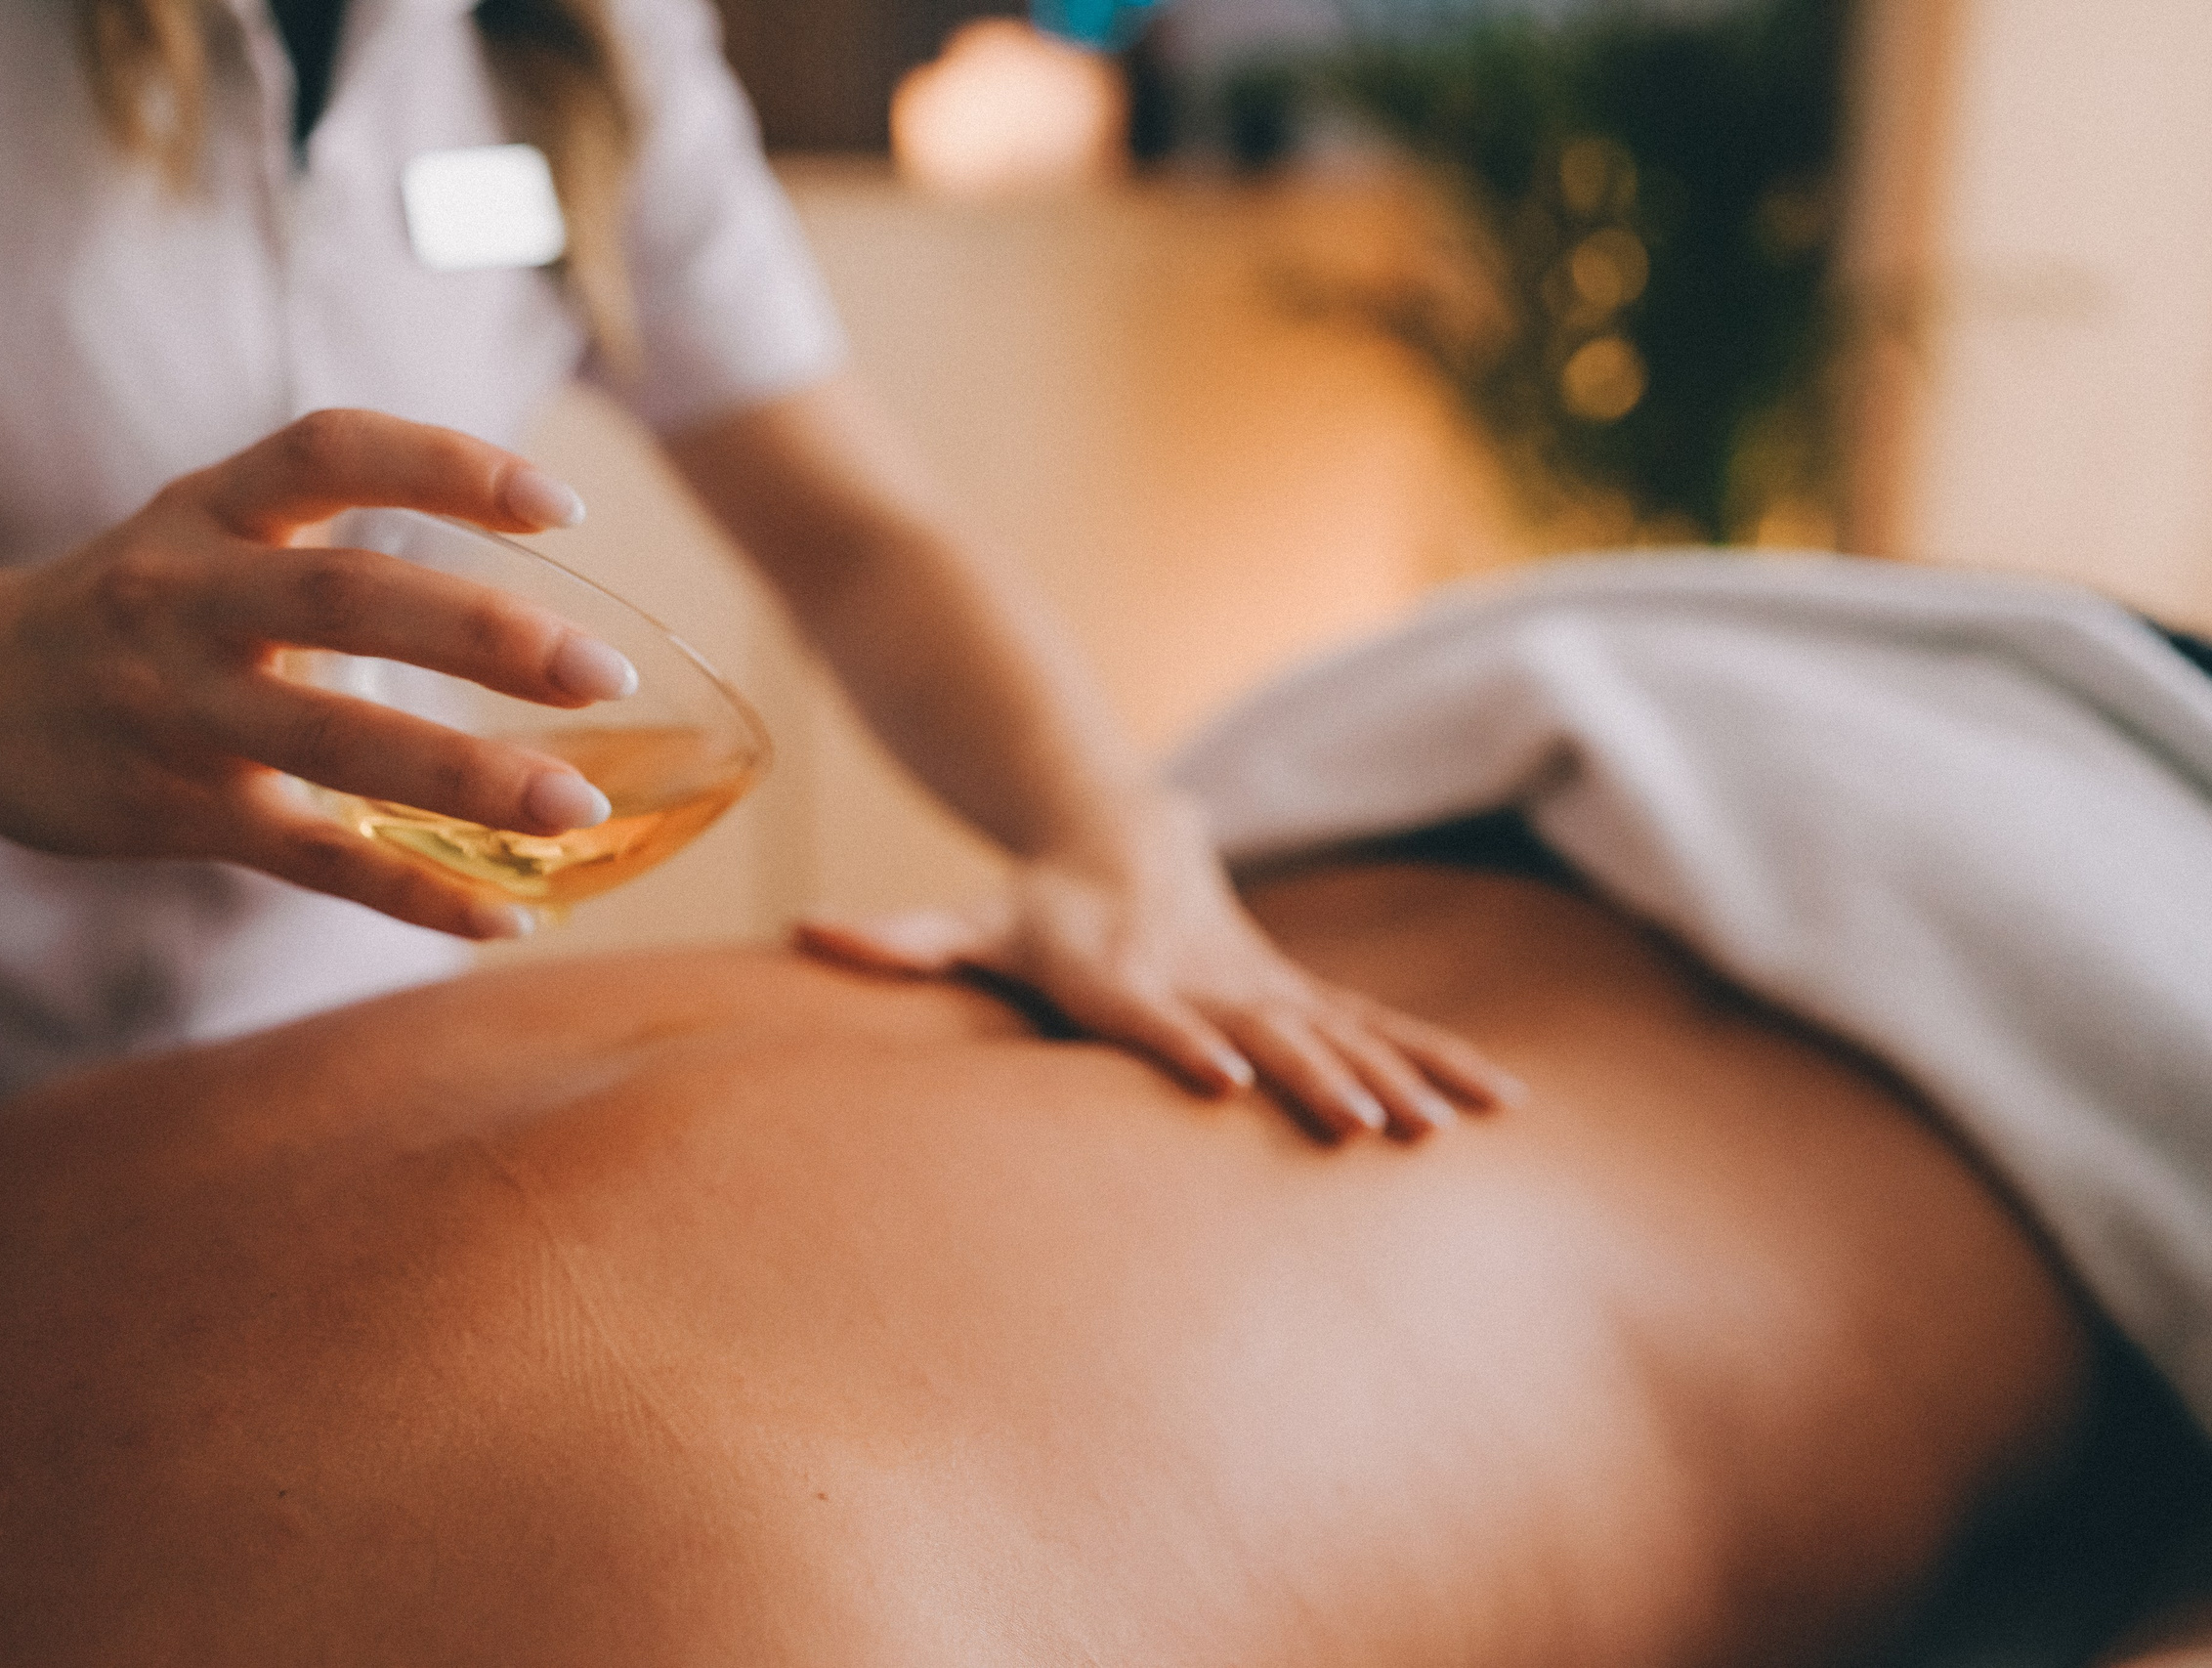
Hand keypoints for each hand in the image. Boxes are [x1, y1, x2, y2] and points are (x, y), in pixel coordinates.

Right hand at [0, 410, 635, 938]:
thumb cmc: (118, 609)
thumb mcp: (198, 531)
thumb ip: (324, 537)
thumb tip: (512, 582)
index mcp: (208, 513)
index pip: (330, 451)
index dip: (447, 465)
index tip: (561, 506)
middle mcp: (186, 599)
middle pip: (345, 597)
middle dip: (482, 633)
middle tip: (602, 673)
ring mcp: (177, 712)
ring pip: (333, 743)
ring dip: (465, 779)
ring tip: (576, 807)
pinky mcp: (175, 814)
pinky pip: (312, 860)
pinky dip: (414, 893)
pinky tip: (507, 917)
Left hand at [796, 797, 1525, 1140]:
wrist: (1121, 832)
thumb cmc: (1031, 905)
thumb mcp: (965, 922)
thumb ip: (900, 941)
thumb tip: (811, 933)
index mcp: (1113, 965)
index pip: (1143, 1008)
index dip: (1180, 1039)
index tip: (1223, 1076)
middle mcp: (1199, 972)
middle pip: (1259, 1026)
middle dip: (1316, 1076)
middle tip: (1369, 1130)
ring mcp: (1260, 981)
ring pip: (1337, 1025)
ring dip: (1394, 1074)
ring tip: (1448, 1128)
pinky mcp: (1298, 992)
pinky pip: (1378, 1025)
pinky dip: (1440, 1059)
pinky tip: (1503, 1104)